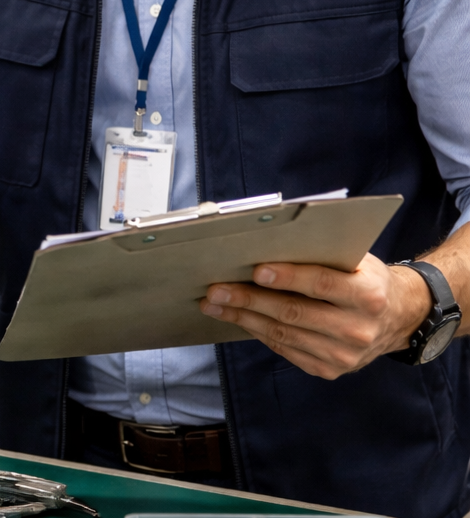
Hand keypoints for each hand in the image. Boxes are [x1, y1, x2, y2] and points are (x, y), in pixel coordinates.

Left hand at [199, 253, 432, 378]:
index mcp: (368, 295)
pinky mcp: (330, 370)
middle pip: (294, 313)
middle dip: (249, 300)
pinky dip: (258, 332)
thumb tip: (268, 242)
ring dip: (243, 318)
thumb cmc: (364, 277)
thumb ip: (322, 253)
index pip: (322, 285)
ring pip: (284, 335)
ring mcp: (344, 356)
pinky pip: (286, 350)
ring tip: (214, 304)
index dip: (288, 277)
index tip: (255, 270)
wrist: (398, 318)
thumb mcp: (356, 260)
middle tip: (215, 289)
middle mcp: (358, 329)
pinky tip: (238, 319)